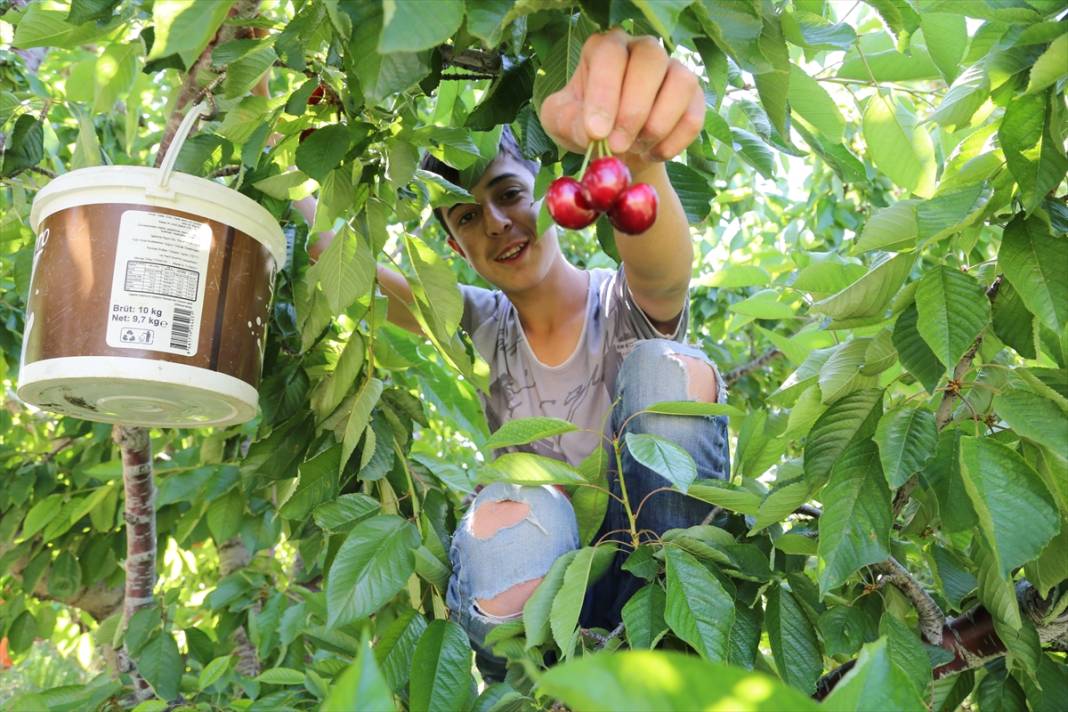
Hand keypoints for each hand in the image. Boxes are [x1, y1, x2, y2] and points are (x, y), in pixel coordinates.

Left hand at [540, 29, 704, 168]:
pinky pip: (694, 116)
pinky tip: (652, 154)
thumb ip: (568, 122)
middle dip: (633, 111)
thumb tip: (593, 132)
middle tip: (616, 147)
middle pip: (650, 60)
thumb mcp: (562, 123)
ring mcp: (673, 69)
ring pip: (681, 84)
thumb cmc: (586, 125)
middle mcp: (642, 48)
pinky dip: (674, 142)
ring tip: (635, 148)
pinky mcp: (694, 96)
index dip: (604, 94)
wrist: (617, 146)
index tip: (596, 132)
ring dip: (657, 125)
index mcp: (605, 48)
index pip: (609, 56)